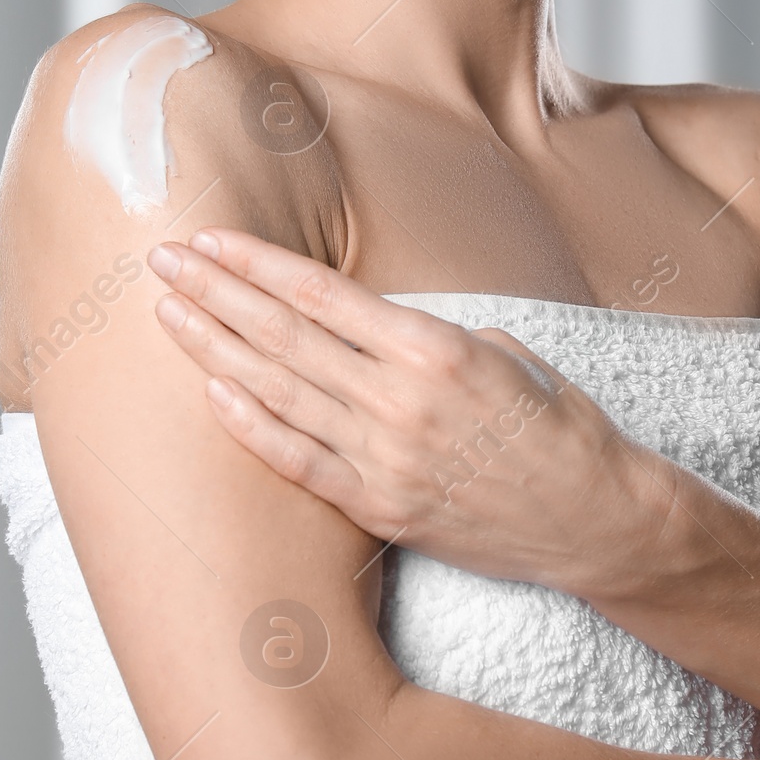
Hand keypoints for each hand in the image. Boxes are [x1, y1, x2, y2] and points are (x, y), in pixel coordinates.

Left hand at [146, 231, 673, 593]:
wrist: (598, 519)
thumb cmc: (560, 427)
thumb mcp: (503, 352)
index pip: (319, 295)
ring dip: (215, 350)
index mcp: (434, 347)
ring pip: (278, 393)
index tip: (208, 240)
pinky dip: (252, 427)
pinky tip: (213, 393)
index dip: (255, 264)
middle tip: (161, 261)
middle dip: (215, 293)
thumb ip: (425, 337)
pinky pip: (300, 462)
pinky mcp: (381, 507)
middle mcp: (399, 400)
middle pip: (282, 335)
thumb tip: (365, 327)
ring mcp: (384, 458)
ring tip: (169, 315)